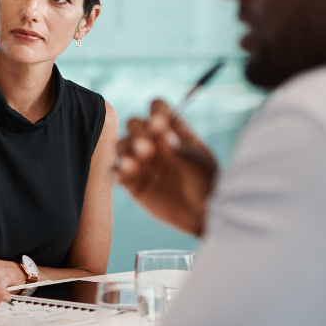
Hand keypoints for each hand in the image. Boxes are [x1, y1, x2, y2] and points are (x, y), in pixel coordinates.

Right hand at [115, 99, 218, 236]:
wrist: (203, 216)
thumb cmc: (208, 185)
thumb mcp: (203, 167)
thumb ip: (184, 152)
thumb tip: (165, 135)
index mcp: (174, 130)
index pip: (159, 109)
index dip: (156, 112)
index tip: (158, 125)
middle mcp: (154, 141)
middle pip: (135, 124)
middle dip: (137, 134)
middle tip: (146, 150)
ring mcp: (141, 160)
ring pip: (122, 145)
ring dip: (124, 151)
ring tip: (133, 165)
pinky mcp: (131, 181)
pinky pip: (117, 171)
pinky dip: (116, 172)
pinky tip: (122, 177)